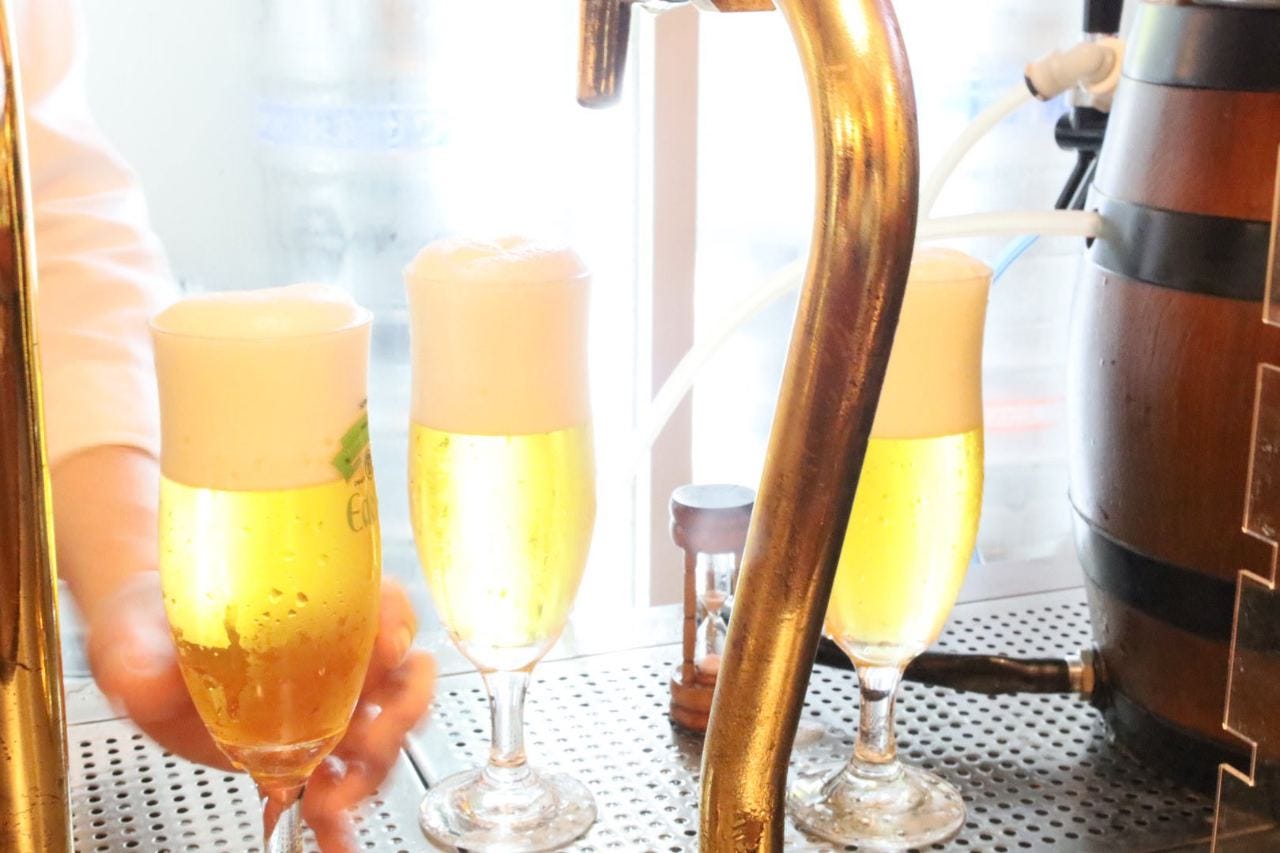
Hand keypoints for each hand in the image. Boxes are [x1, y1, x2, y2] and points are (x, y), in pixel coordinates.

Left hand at [88, 572, 435, 852]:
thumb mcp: (142, 629)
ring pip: (382, 734)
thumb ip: (142, 654)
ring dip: (370, 770)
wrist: (145, 656)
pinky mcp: (304, 753)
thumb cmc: (155, 624)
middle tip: (363, 743)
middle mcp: (334, 655)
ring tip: (332, 799)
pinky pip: (338, 783)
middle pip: (400, 677)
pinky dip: (343, 817)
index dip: (396, 626)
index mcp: (313, 609)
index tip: (386, 649)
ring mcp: (326, 707)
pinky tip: (333, 837)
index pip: (380, 603)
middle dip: (395, 717)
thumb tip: (147, 678)